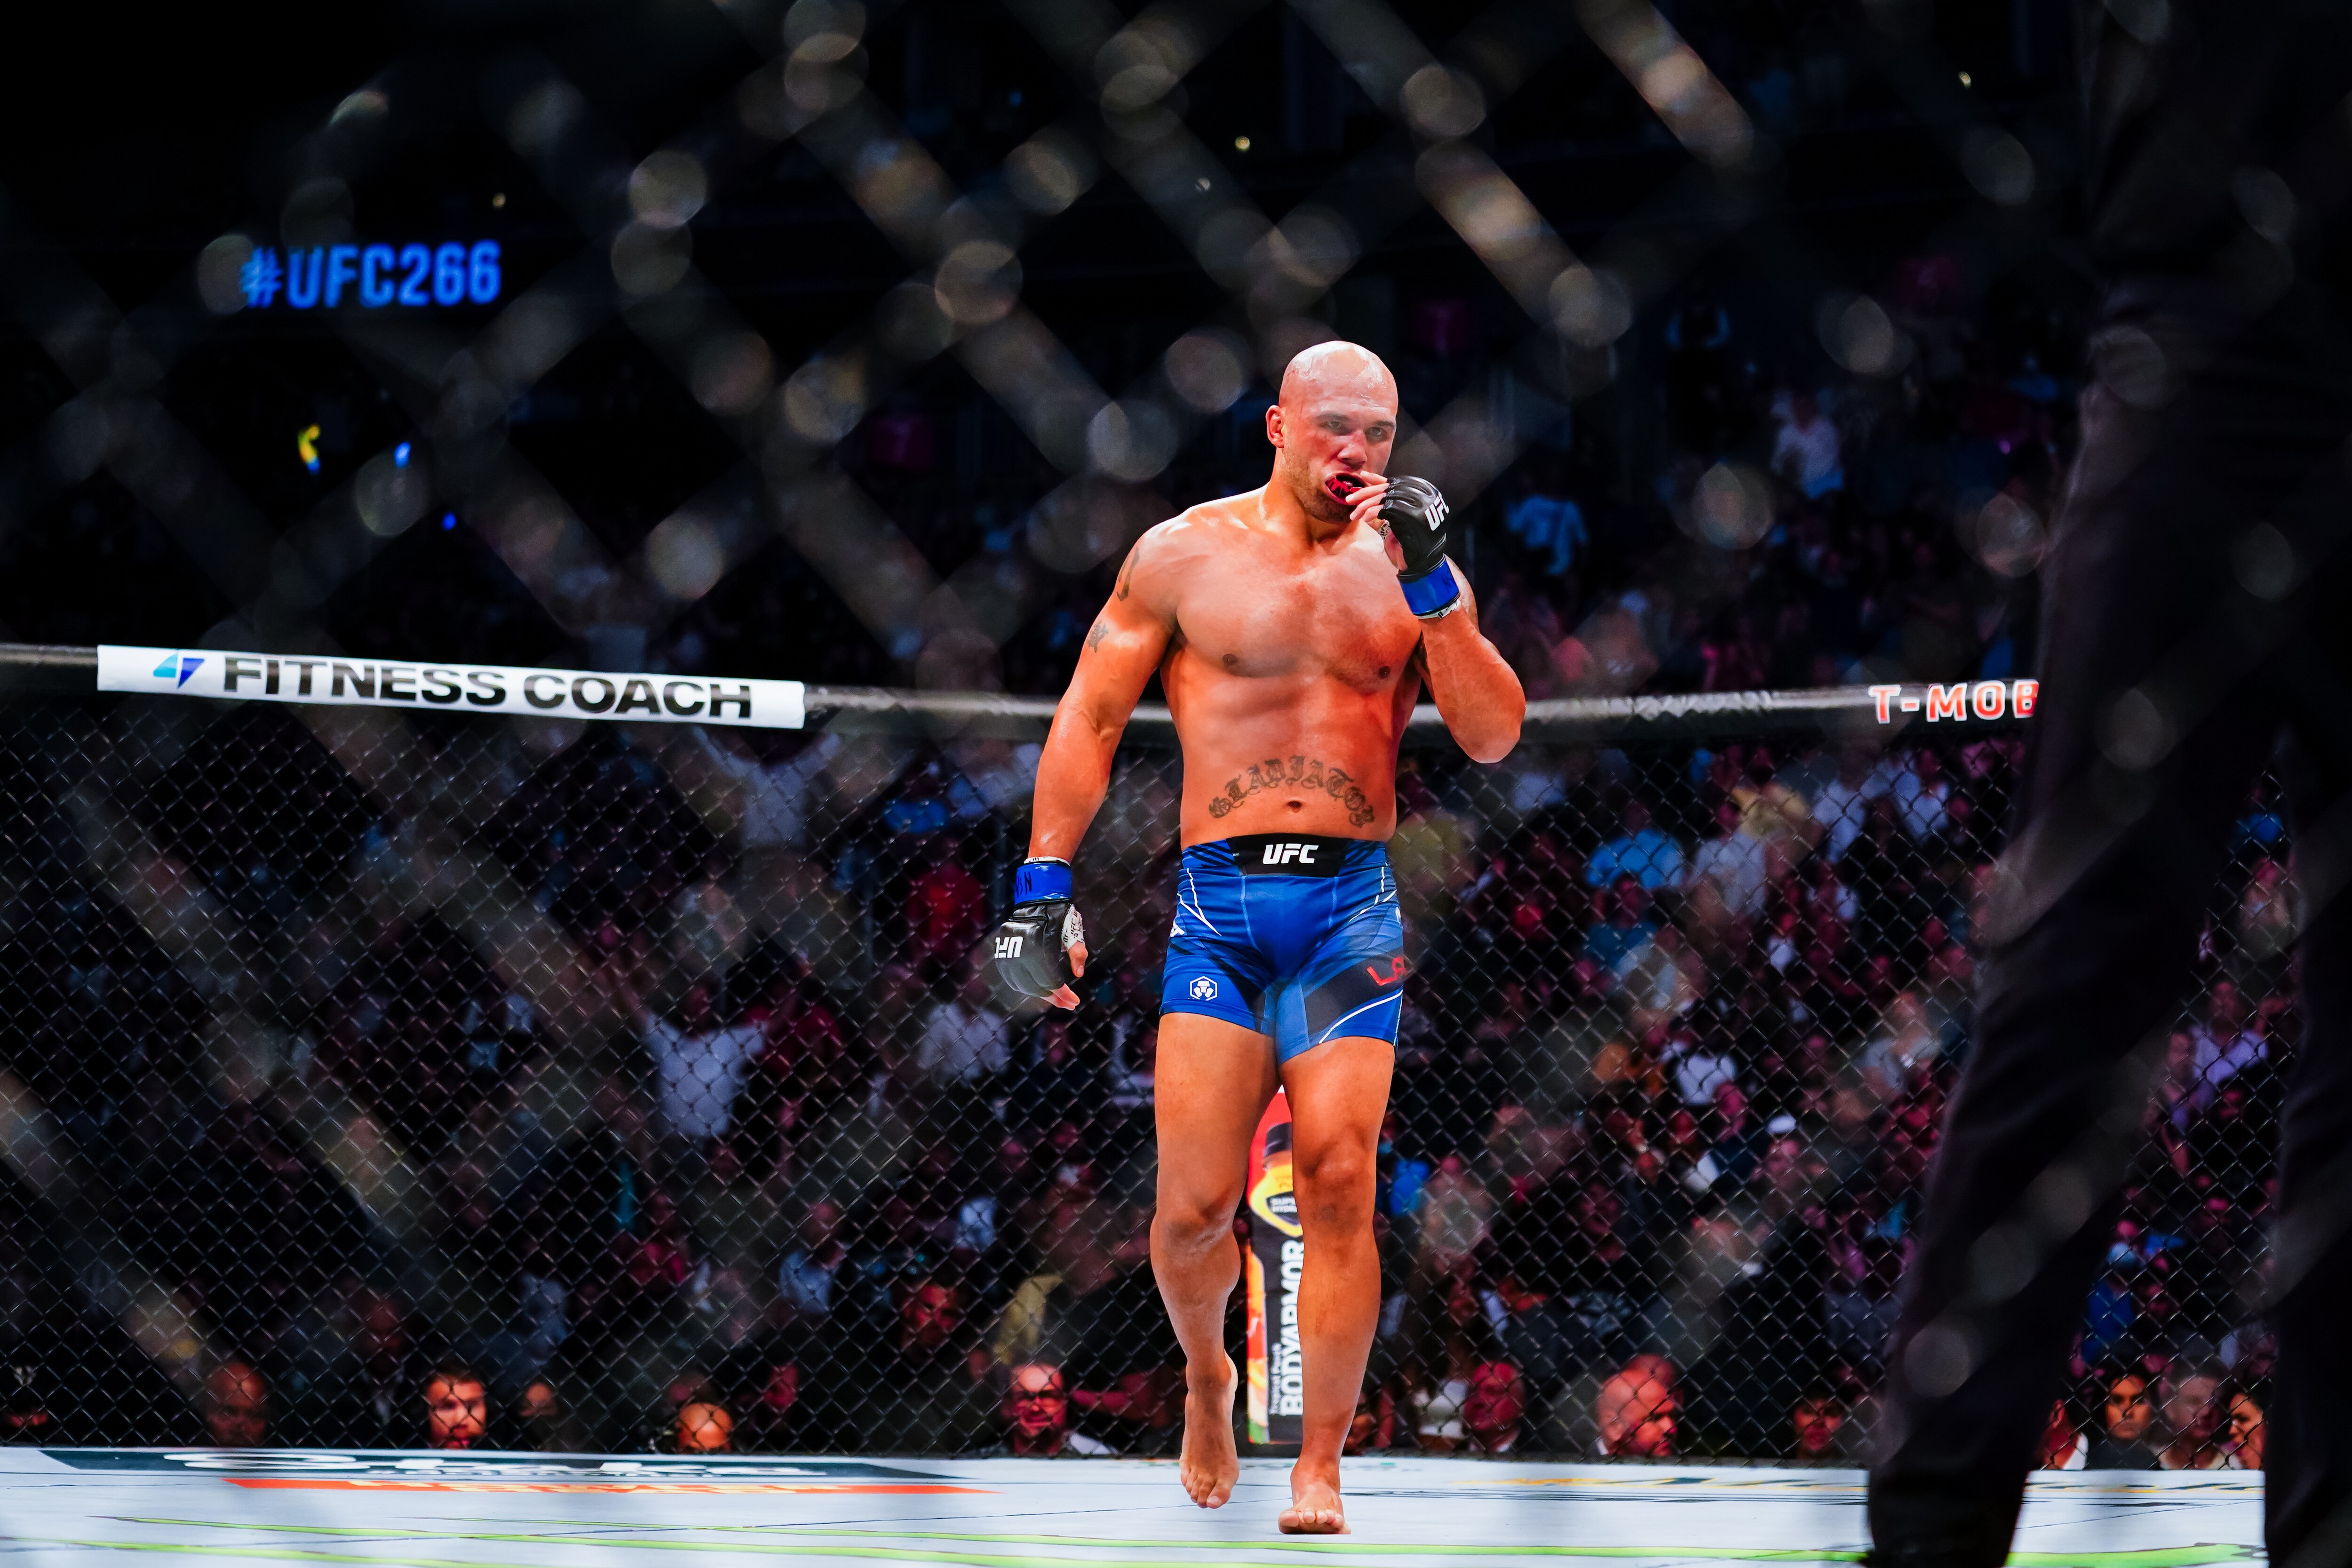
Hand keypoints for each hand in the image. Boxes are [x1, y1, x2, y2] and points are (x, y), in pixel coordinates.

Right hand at [995, 858, 1087, 1005]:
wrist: (1036, 899)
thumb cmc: (1059, 914)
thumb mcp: (1072, 930)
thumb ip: (1078, 952)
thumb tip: (1079, 974)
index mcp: (1037, 945)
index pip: (1049, 979)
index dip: (1063, 993)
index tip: (1075, 1001)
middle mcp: (1019, 951)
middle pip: (1035, 986)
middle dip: (1054, 998)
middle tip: (1069, 1004)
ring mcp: (1007, 953)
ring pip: (1022, 985)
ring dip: (1040, 995)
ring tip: (1057, 999)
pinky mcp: (1001, 953)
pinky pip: (1012, 978)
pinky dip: (1026, 987)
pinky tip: (1039, 991)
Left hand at [1368, 475, 1457, 617]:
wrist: (1417, 565)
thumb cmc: (1404, 546)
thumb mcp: (1388, 526)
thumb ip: (1379, 512)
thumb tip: (1363, 498)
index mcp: (1413, 500)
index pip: (1393, 483)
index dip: (1377, 479)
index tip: (1362, 477)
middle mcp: (1418, 500)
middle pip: (1387, 488)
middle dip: (1365, 492)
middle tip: (1349, 499)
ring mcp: (1416, 508)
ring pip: (1385, 497)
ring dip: (1365, 504)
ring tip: (1354, 515)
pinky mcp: (1410, 517)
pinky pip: (1387, 508)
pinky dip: (1372, 511)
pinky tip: (1364, 518)